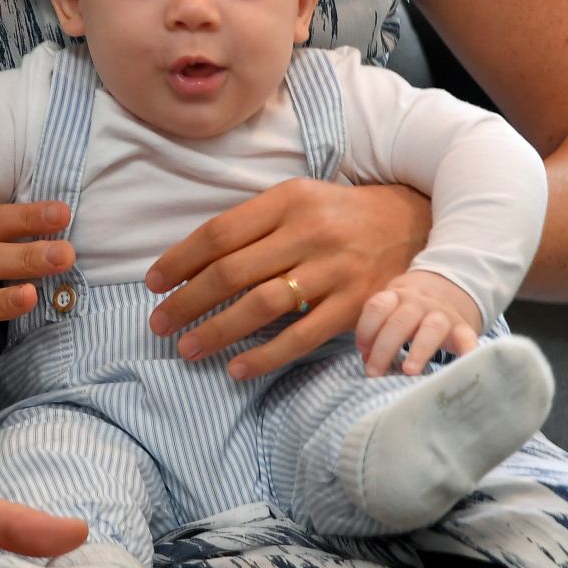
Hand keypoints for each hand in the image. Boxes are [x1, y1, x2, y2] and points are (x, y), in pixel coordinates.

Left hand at [145, 180, 430, 378]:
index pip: (220, 232)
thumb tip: (192, 262)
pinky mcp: (356, 304)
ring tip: (187, 348)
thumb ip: (253, 226)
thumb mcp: (298, 200)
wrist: (413, 224)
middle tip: (158, 323)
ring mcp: (334, 270)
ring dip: (217, 331)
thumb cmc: (339, 215)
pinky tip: (237, 368)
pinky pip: (302, 336)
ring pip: (261, 306)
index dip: (180, 260)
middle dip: (187, 301)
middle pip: (232, 271)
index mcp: (288, 200)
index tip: (153, 283)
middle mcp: (310, 232)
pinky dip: (265, 356)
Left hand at [355, 270, 480, 375]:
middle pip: (400, 322)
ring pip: (431, 328)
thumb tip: (369, 360)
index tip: (362, 351)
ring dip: (418, 350)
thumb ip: (378, 331)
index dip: (367, 329)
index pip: (378, 307)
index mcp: (396, 297)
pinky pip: (467, 337)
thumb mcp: (391, 311)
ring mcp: (442, 315)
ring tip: (409, 371)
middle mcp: (419, 303)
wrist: (445, 290)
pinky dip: (468, 350)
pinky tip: (465, 362)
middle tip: (374, 373)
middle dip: (384, 348)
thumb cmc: (408, 311)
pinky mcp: (462, 328)